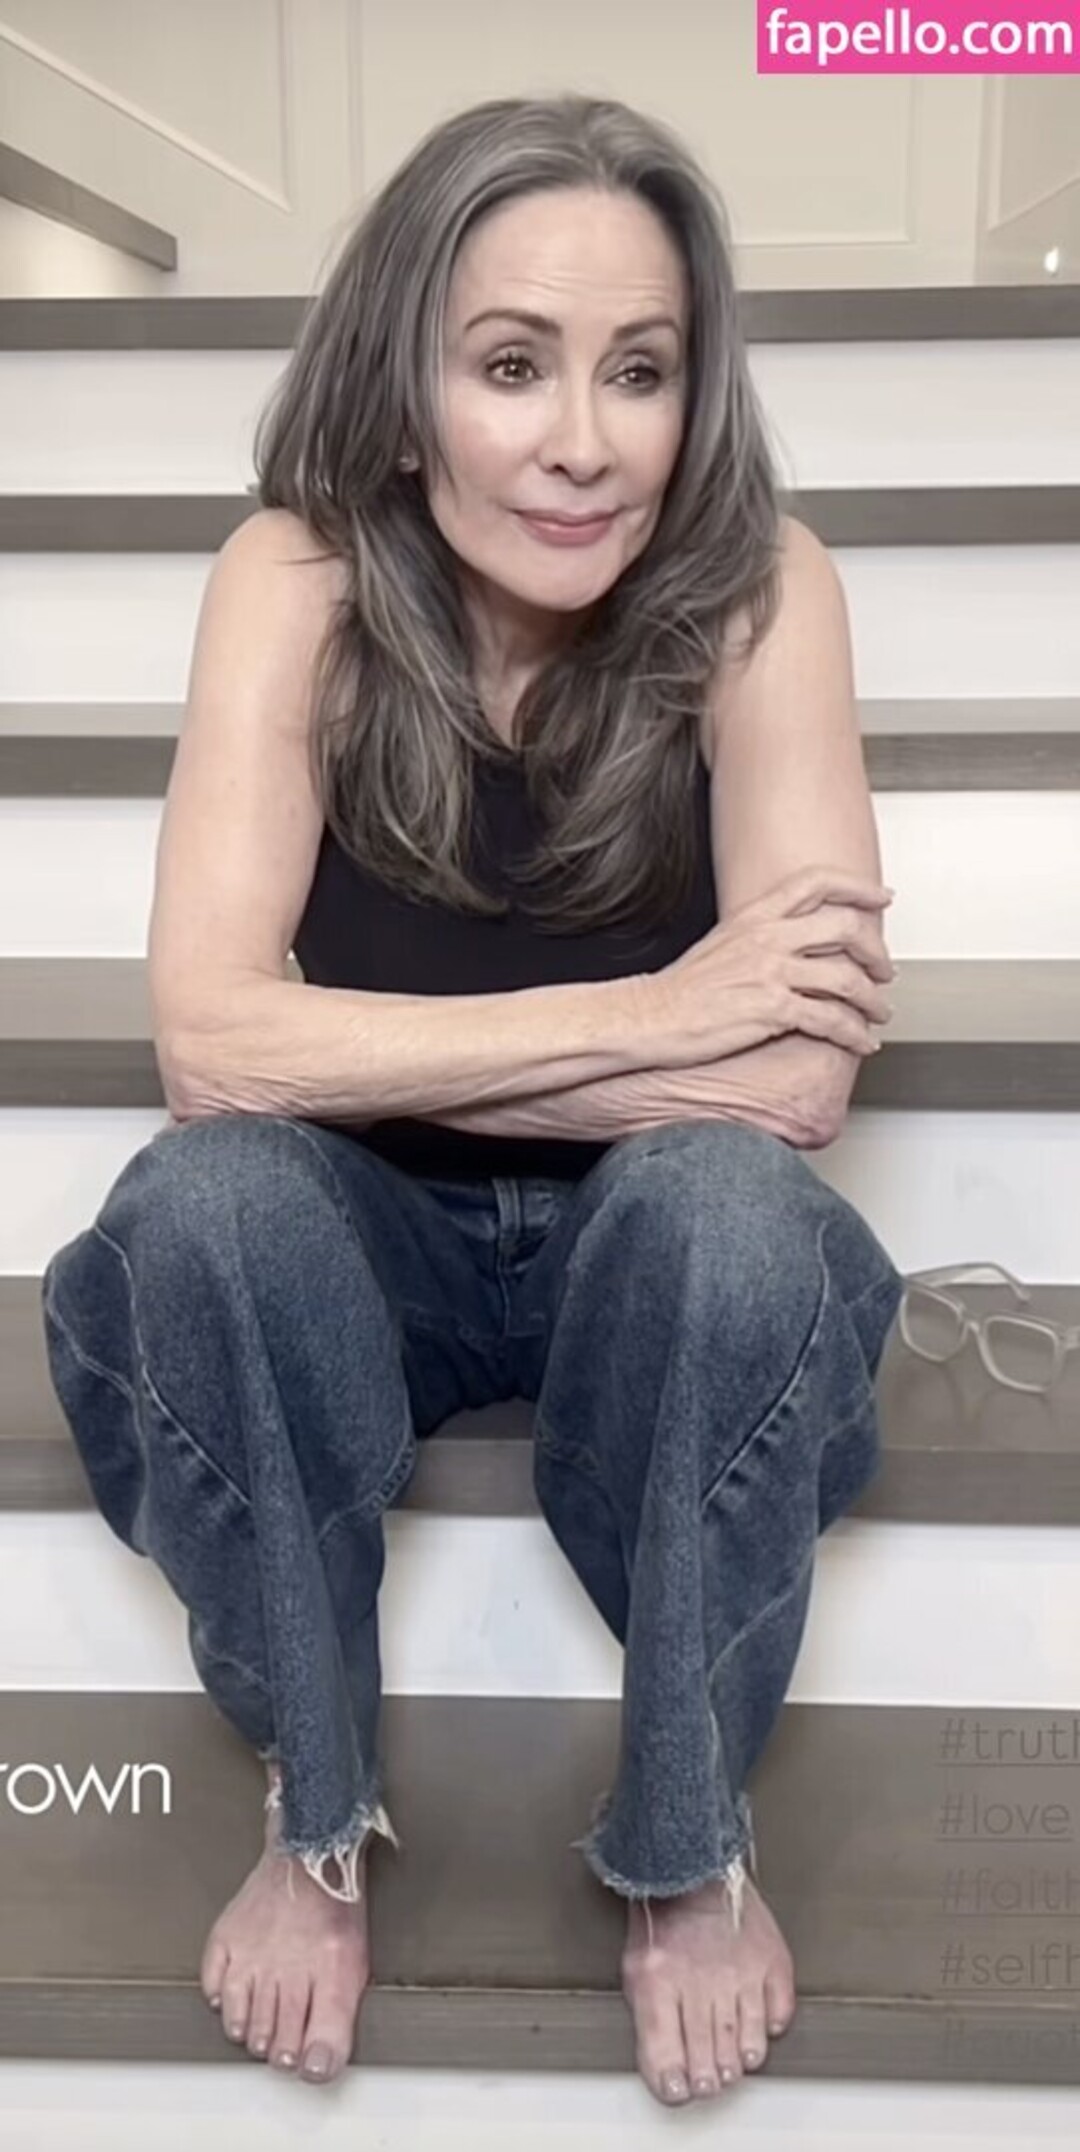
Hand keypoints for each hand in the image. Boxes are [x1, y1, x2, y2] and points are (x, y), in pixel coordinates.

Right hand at [637, 864, 895, 1068]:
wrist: (650, 1018)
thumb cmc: (681, 990)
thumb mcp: (722, 944)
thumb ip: (760, 936)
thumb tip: (794, 944)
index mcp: (754, 916)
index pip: (817, 882)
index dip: (858, 887)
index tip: (882, 898)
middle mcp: (767, 938)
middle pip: (845, 928)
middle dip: (876, 952)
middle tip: (885, 970)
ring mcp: (771, 973)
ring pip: (847, 978)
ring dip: (873, 1000)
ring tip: (879, 1013)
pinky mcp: (773, 1011)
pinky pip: (831, 1020)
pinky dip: (855, 1034)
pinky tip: (861, 1042)